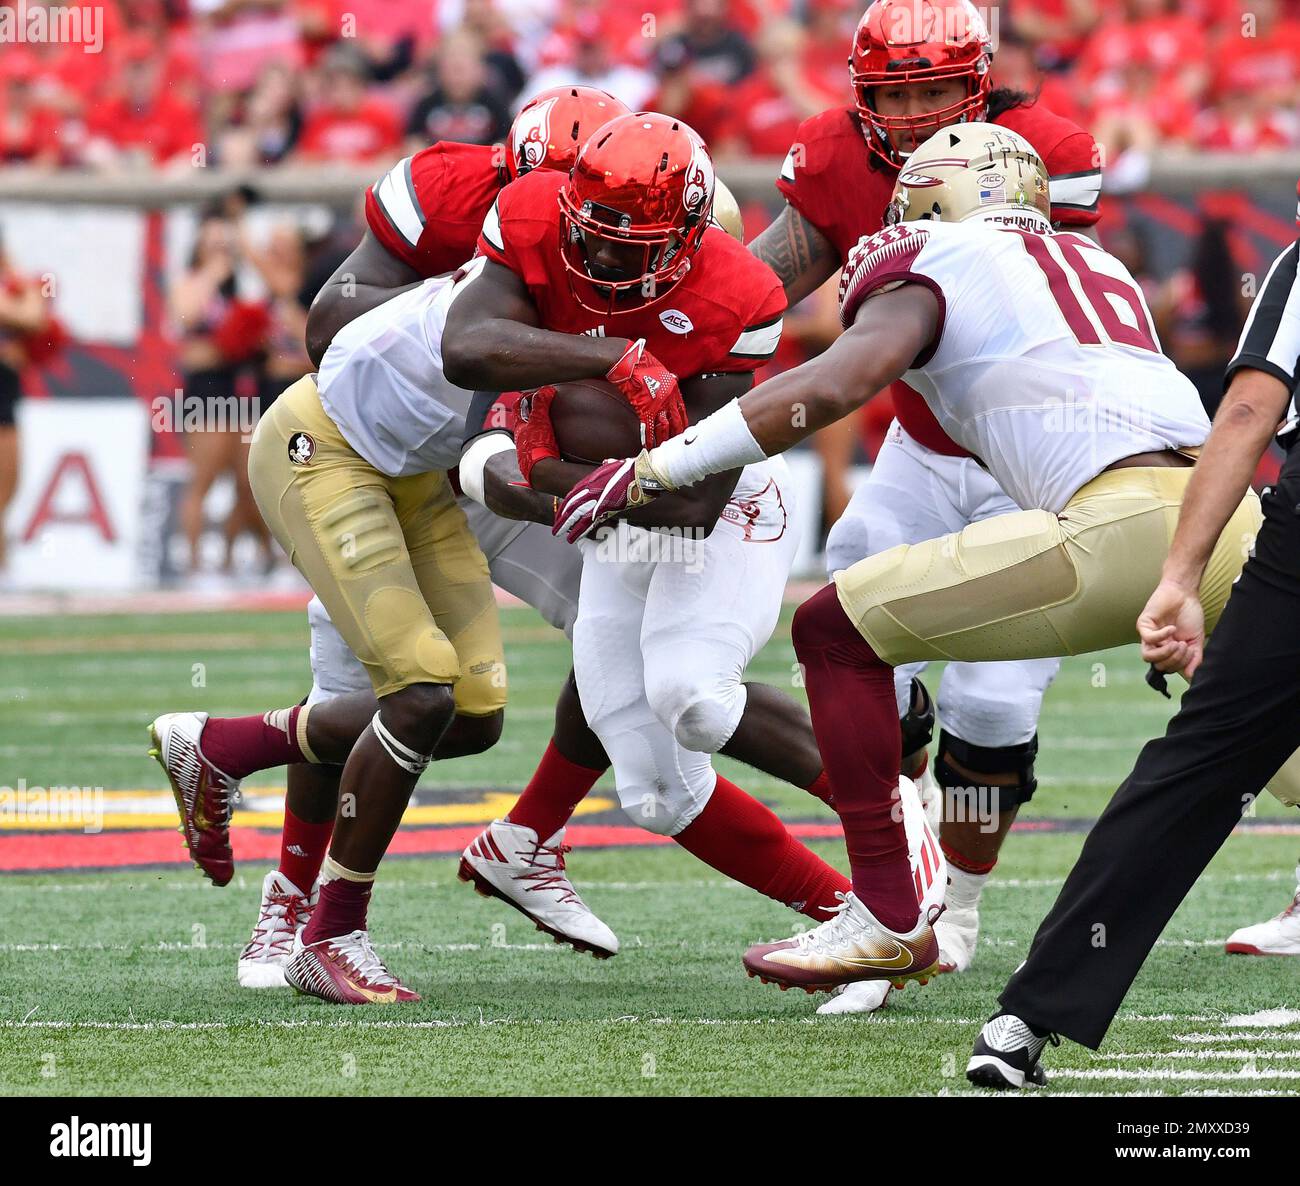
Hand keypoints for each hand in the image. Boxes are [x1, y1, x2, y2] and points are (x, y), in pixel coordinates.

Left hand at [514, 386, 558, 484]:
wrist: (541, 470)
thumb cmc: (538, 443)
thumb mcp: (539, 419)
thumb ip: (541, 403)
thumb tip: (547, 389)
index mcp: (519, 427)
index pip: (518, 406)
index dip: (525, 397)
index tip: (535, 392)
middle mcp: (521, 438)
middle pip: (524, 420)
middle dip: (531, 411)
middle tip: (541, 405)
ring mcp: (527, 450)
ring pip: (530, 433)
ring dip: (537, 426)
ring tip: (548, 422)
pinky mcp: (536, 459)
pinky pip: (538, 445)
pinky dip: (543, 439)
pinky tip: (552, 441)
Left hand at [552, 452, 668, 542]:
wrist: (644, 473)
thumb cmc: (634, 468)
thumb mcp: (617, 464)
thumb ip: (609, 465)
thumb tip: (606, 463)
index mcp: (593, 479)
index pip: (574, 494)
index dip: (566, 505)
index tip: (562, 513)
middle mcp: (592, 488)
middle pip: (571, 506)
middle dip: (562, 518)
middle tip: (556, 529)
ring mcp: (598, 498)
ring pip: (576, 515)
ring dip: (567, 526)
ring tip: (559, 534)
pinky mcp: (606, 507)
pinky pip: (589, 521)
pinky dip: (580, 529)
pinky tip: (574, 536)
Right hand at [605, 339, 688, 447]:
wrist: (629, 362)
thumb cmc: (642, 362)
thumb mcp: (660, 369)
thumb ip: (667, 378)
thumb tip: (672, 380)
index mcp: (673, 388)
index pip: (681, 409)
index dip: (682, 420)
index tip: (683, 429)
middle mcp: (668, 398)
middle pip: (675, 420)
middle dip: (676, 433)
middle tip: (676, 444)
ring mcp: (657, 404)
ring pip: (663, 426)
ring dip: (663, 439)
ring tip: (664, 449)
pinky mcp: (644, 408)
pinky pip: (648, 427)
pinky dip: (648, 438)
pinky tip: (648, 445)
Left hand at [1137, 578, 1206, 677]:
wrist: (1185, 594)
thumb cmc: (1190, 615)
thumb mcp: (1196, 640)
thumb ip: (1195, 658)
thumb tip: (1191, 675)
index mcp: (1168, 650)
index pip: (1169, 668)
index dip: (1181, 664)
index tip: (1192, 651)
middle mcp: (1156, 645)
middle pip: (1159, 665)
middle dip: (1175, 660)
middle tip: (1185, 647)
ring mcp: (1148, 635)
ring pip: (1148, 657)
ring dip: (1165, 653)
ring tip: (1178, 643)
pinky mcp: (1143, 624)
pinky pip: (1148, 638)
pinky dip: (1162, 636)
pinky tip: (1172, 629)